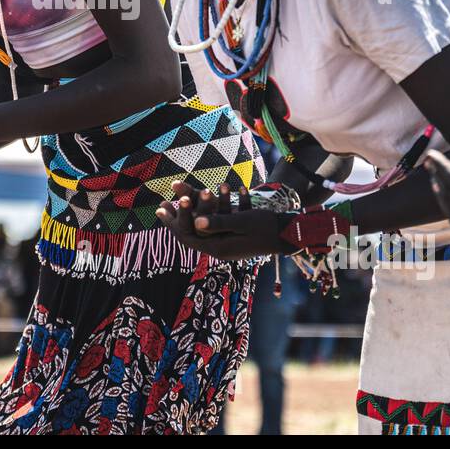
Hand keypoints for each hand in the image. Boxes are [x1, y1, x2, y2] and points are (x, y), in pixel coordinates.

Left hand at [155, 181, 286, 259]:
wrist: (290, 233)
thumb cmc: (267, 226)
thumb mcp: (242, 222)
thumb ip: (218, 222)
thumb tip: (195, 221)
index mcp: (219, 248)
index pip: (187, 237)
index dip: (172, 223)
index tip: (160, 209)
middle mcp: (221, 249)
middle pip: (191, 234)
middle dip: (177, 218)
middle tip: (162, 204)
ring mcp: (228, 245)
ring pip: (201, 228)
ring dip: (189, 213)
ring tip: (177, 199)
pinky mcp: (234, 239)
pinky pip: (214, 226)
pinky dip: (206, 213)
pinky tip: (202, 199)